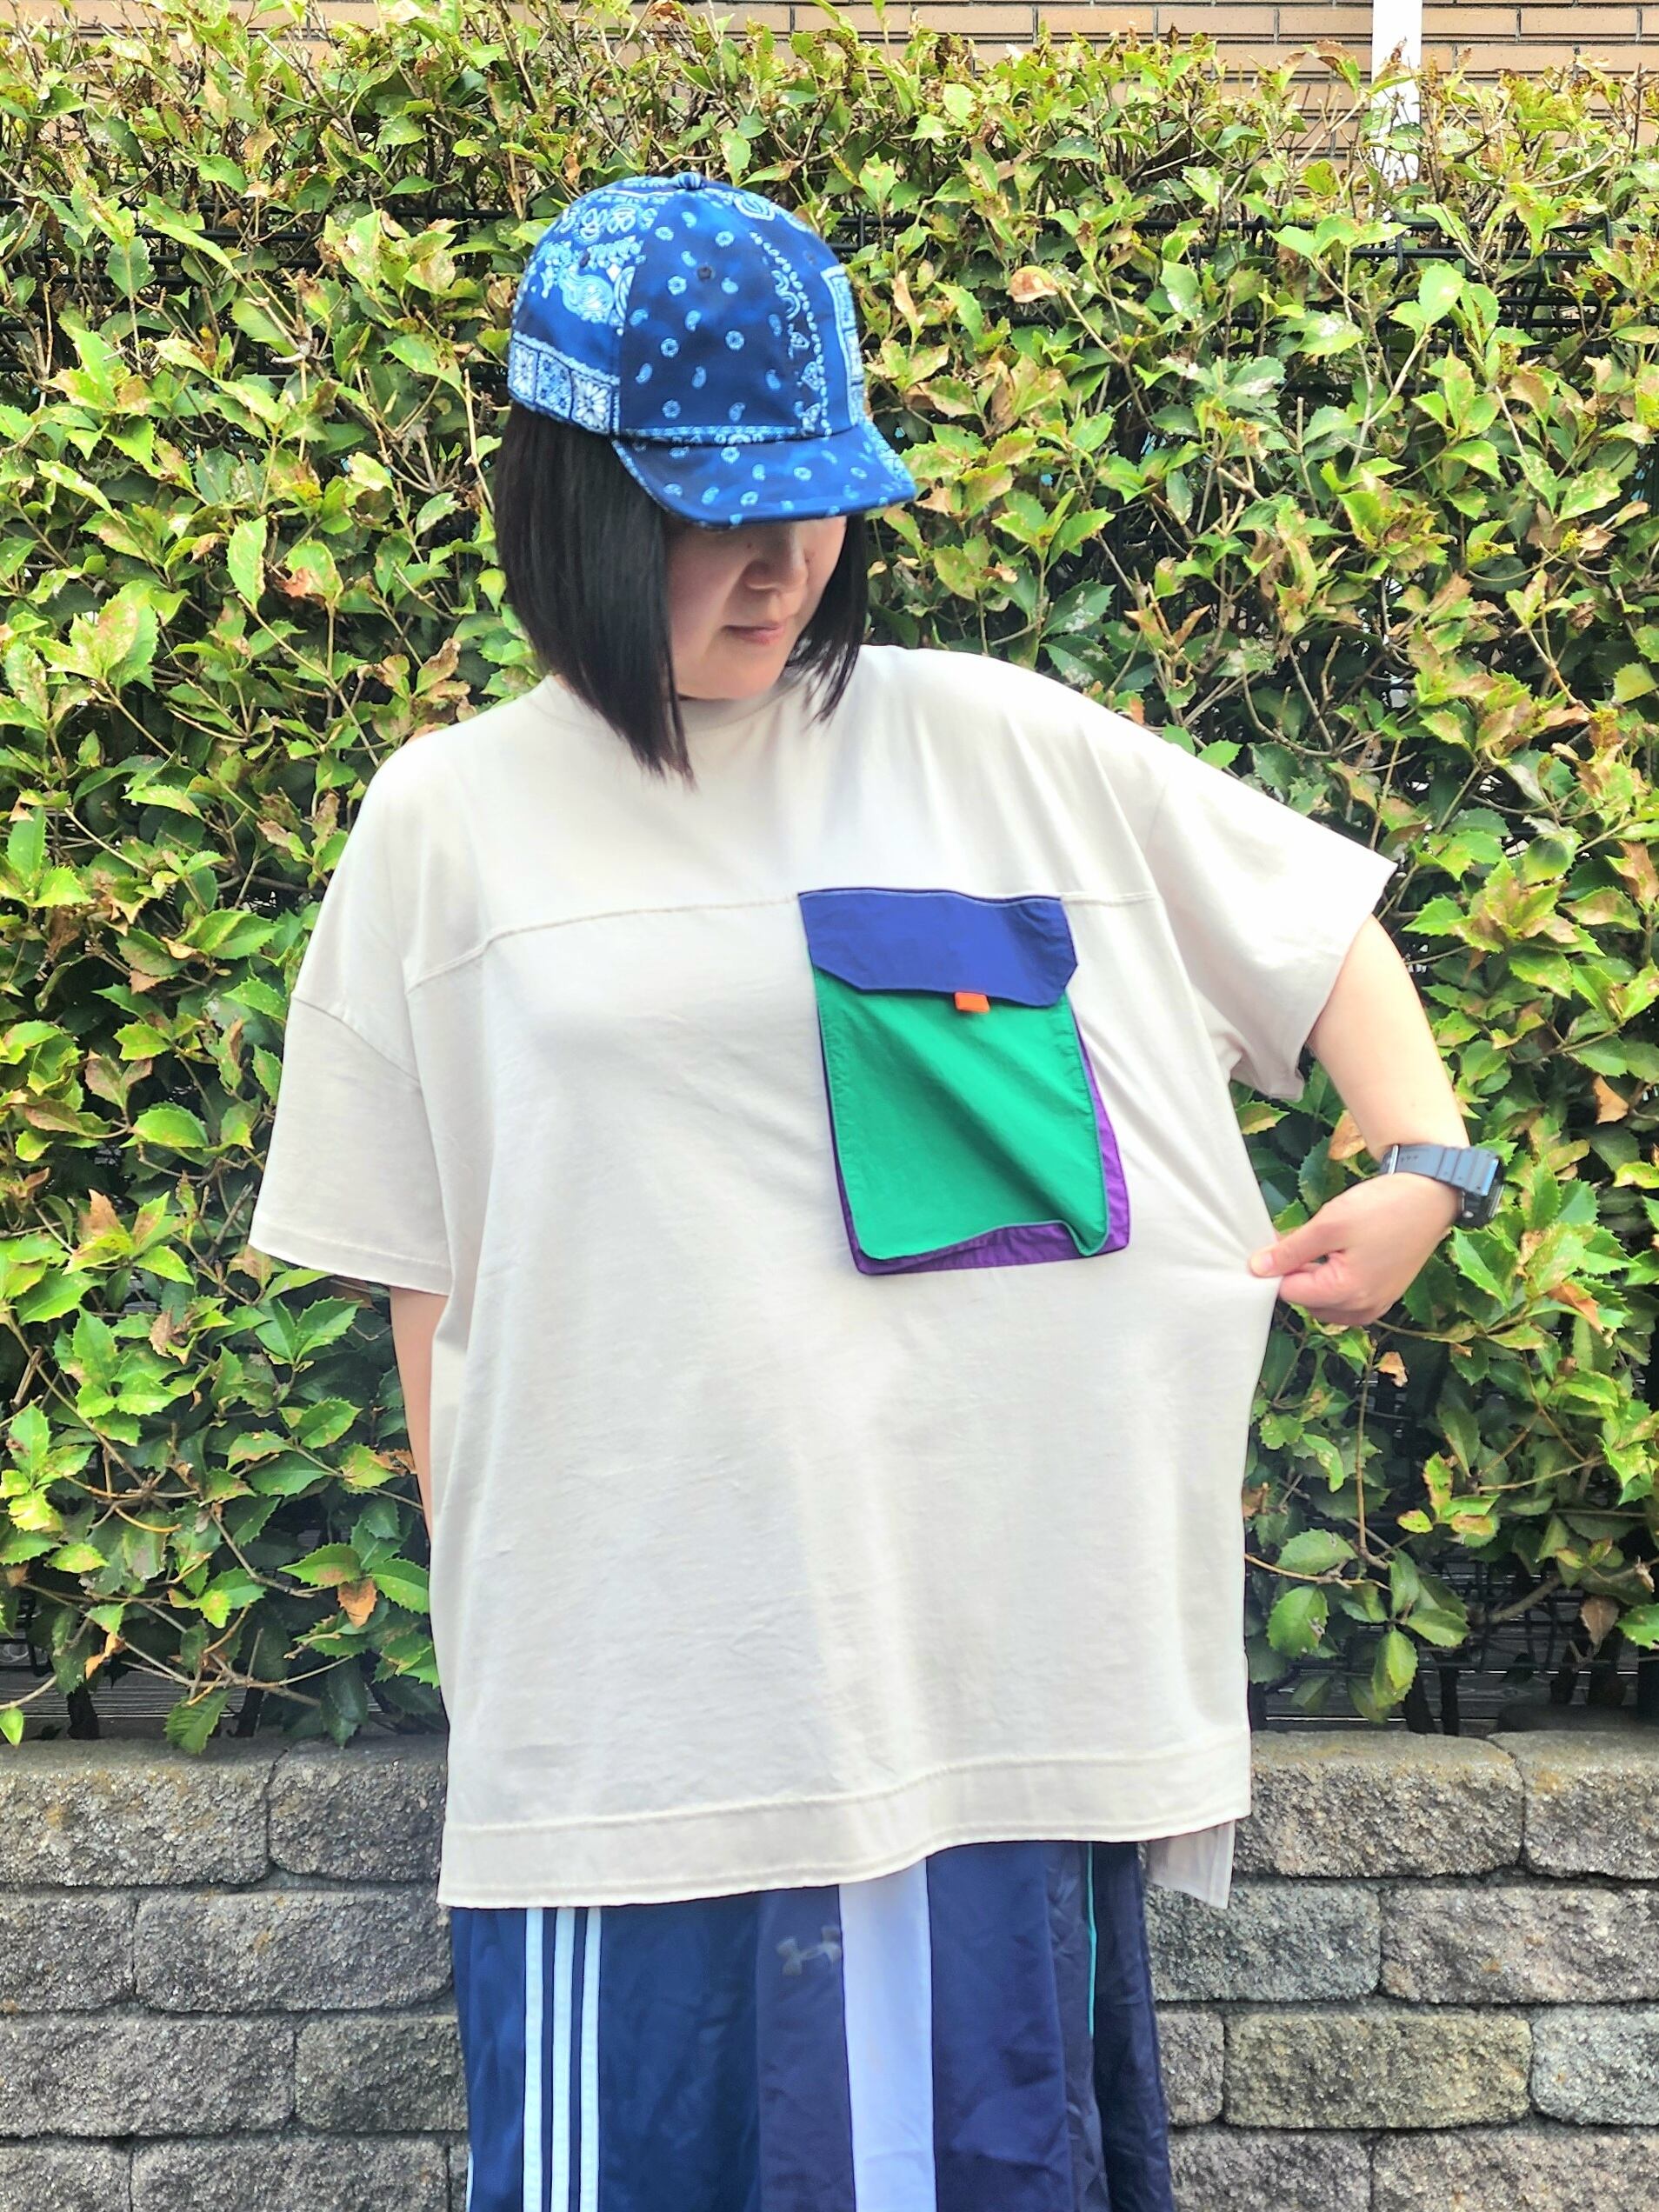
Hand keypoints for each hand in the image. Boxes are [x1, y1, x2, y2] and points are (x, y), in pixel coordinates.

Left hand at [1248, 1172, 1460, 1325]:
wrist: (1430, 1195)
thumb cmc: (1383, 1207)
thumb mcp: (1329, 1224)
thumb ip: (1292, 1251)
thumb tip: (1258, 1269)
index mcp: (1346, 1293)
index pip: (1290, 1293)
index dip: (1276, 1269)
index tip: (1275, 1244)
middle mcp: (1363, 1308)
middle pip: (1308, 1301)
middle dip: (1296, 1274)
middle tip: (1300, 1239)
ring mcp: (1377, 1304)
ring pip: (1326, 1302)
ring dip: (1315, 1278)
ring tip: (1321, 1245)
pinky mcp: (1385, 1295)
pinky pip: (1347, 1299)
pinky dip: (1335, 1282)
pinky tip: (1338, 1255)